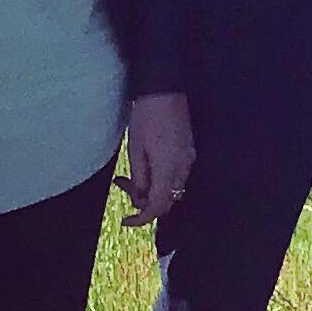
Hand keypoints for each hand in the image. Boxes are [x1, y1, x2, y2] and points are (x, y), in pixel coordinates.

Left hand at [119, 92, 195, 227]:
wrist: (165, 90)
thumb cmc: (146, 117)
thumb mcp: (135, 149)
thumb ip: (139, 177)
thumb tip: (140, 197)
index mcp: (169, 168)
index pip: (159, 206)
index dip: (142, 218)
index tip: (126, 220)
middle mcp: (184, 167)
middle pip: (167, 200)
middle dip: (144, 200)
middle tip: (123, 184)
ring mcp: (189, 158)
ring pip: (172, 188)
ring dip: (151, 188)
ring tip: (129, 174)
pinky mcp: (189, 150)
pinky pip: (176, 175)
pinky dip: (161, 178)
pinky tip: (146, 166)